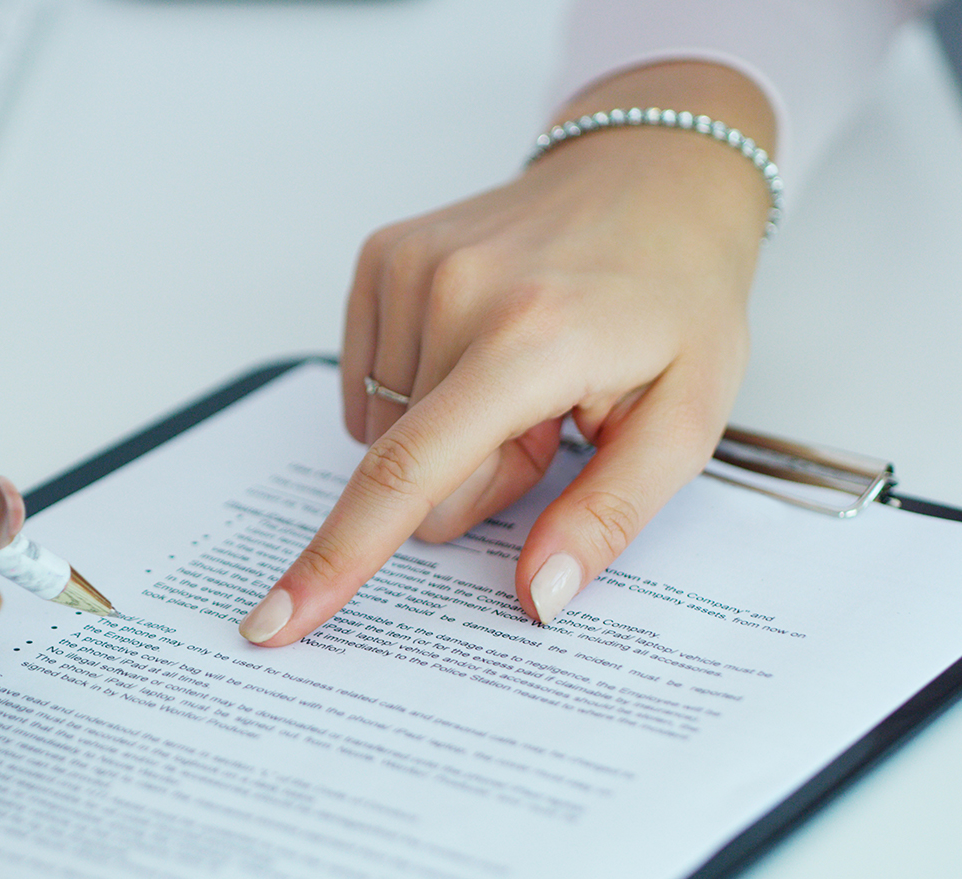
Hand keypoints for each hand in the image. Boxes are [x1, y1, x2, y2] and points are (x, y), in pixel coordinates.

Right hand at [238, 62, 775, 645]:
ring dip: (453, 433)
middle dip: (479, 478)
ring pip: (387, 435)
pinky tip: (478, 351)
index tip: (274, 622)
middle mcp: (454, 292)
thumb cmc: (678, 299)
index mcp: (530, 341)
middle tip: (551, 423)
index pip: (409, 473)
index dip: (340, 560)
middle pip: (412, 475)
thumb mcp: (686, 421)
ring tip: (524, 379)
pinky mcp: (383, 255)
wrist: (657, 173)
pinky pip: (369, 385)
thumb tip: (537, 596)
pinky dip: (421, 392)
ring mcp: (409, 265)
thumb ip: (609, 515)